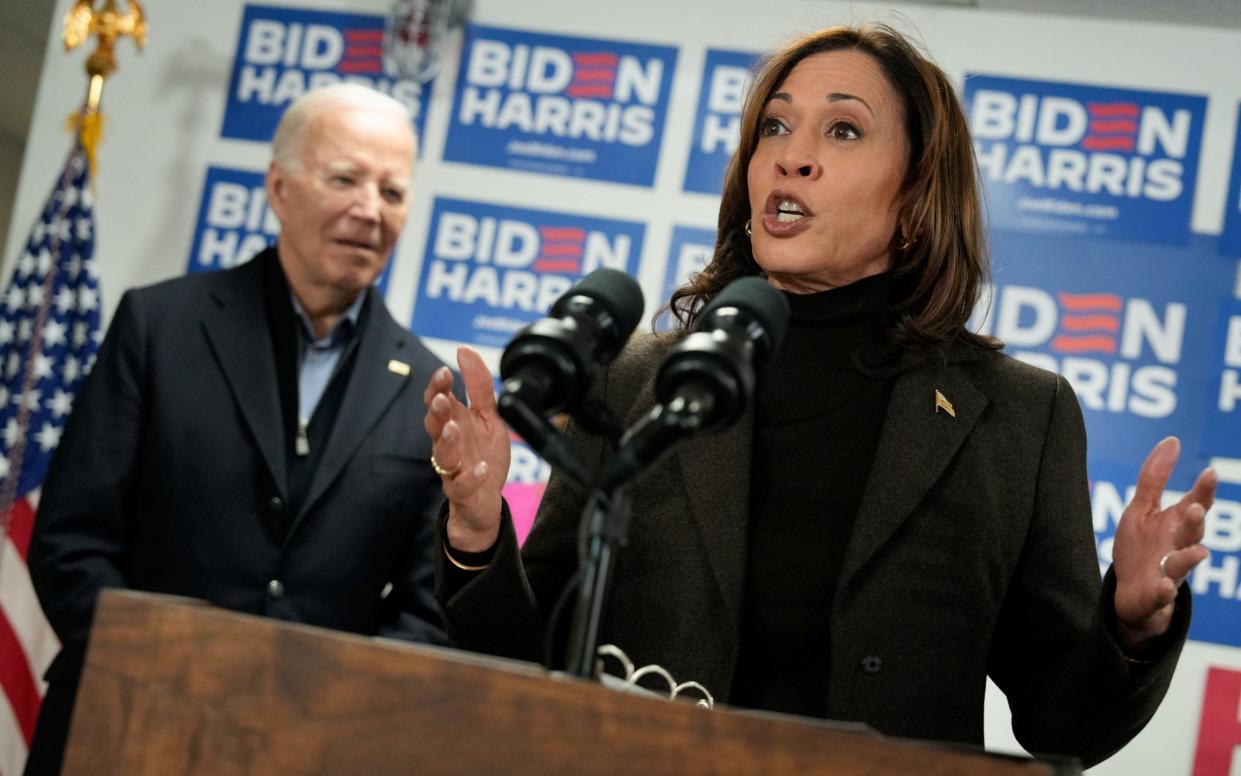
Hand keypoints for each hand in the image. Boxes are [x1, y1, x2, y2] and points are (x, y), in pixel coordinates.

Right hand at [422, 346, 510, 551]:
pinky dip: (470, 478)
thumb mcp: (488, 417)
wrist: (487, 501)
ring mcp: (453, 469)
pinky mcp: (462, 492)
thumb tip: (464, 350)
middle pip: (434, 425)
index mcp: (453, 423)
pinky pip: (461, 485)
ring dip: (447, 441)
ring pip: (442, 455)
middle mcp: (448, 444)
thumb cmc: (484, 456)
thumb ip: (479, 386)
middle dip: (436, 411)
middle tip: (441, 399)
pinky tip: (480, 469)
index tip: (445, 372)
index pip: (438, 401)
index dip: (438, 387)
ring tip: (453, 428)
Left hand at [1111, 436, 1214, 647]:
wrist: (1131, 594)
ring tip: (1199, 551)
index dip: (1203, 490)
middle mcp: (1178, 546)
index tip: (1209, 473)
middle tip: (1197, 509)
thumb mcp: (1141, 509)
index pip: (1195, 504)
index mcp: (1176, 524)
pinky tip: (1164, 586)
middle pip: (1192, 533)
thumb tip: (1173, 440)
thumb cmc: (1141, 548)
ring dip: (1189, 557)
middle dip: (1196, 521)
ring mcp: (1169, 571)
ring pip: (1183, 564)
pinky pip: (1162, 594)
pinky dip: (1164, 591)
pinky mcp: (1156, 594)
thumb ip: (1155, 477)